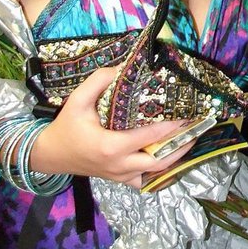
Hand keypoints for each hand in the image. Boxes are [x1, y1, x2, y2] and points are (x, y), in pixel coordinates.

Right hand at [32, 67, 195, 187]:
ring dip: (176, 157)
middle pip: (161, 160)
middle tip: (197, 127)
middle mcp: (120, 165)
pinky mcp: (120, 180)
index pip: (150, 136)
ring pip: (156, 172)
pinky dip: (161, 171)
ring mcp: (121, 176)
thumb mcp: (77, 100)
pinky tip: (171, 156)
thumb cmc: (66, 127)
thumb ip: (99, 81)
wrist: (50, 155)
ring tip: (191, 138)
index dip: (172, 126)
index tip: (189, 114)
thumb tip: (122, 67)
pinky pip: (146, 180)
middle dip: (182, 144)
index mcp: (111, 147)